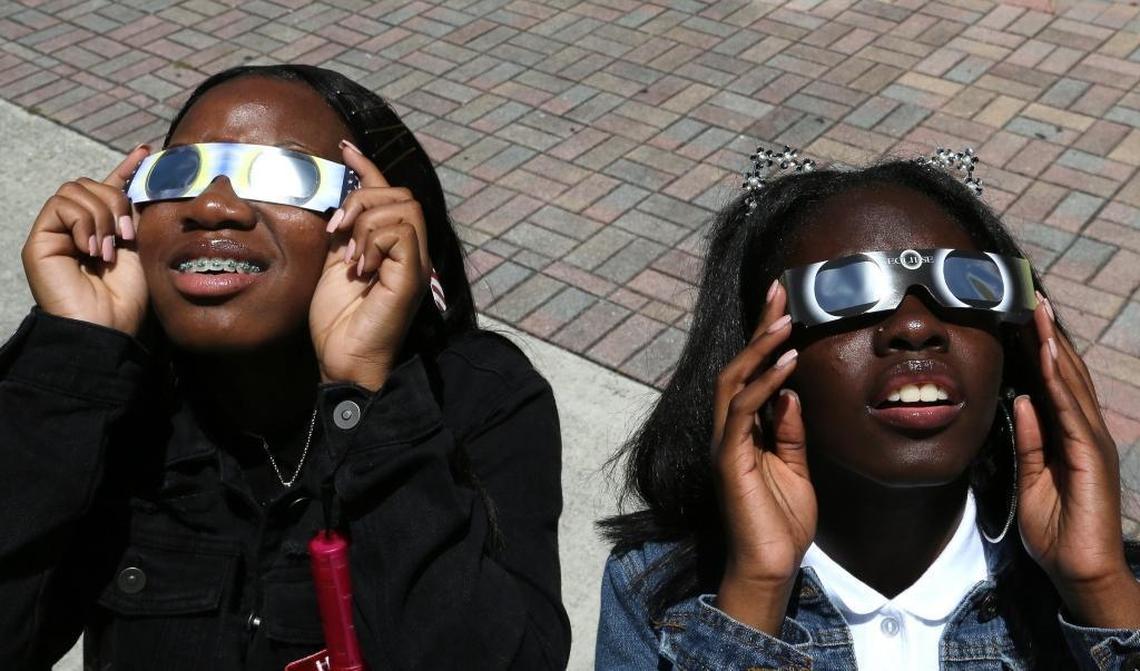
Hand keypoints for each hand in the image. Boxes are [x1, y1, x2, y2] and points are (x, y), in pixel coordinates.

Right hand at [21, 146, 150, 334]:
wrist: (109, 325)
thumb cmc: (127, 297)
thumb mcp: (141, 247)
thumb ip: (136, 215)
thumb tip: (145, 182)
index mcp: (102, 229)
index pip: (108, 188)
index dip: (125, 167)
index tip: (146, 150)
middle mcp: (76, 228)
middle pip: (90, 183)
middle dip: (115, 202)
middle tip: (126, 237)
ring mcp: (56, 232)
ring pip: (76, 189)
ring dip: (101, 216)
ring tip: (108, 250)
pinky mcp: (40, 239)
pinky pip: (61, 204)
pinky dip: (83, 222)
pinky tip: (90, 249)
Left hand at [310, 140, 430, 391]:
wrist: (343, 360)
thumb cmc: (338, 322)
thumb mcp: (333, 266)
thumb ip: (343, 236)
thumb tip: (340, 203)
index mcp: (393, 248)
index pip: (388, 194)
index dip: (368, 167)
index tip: (344, 148)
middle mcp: (411, 253)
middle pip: (401, 194)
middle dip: (363, 199)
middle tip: (336, 231)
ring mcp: (415, 264)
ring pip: (402, 208)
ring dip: (366, 223)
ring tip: (350, 258)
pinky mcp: (412, 276)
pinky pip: (400, 231)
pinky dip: (374, 241)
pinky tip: (361, 268)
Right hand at [712, 282, 815, 633]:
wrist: (771, 566)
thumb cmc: (781, 522)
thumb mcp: (795, 466)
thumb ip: (790, 429)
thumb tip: (791, 391)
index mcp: (743, 430)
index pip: (751, 373)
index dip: (765, 337)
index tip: (783, 303)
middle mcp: (728, 430)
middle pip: (737, 366)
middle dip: (758, 327)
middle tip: (779, 291)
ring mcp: (725, 443)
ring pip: (733, 381)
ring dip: (760, 348)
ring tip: (784, 320)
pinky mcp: (728, 459)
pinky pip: (743, 412)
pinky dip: (765, 384)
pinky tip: (786, 364)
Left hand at [1014, 294, 1139, 627]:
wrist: (1079, 570)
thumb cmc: (1057, 529)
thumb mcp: (1032, 478)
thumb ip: (1029, 441)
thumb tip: (1019, 401)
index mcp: (1069, 436)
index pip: (1053, 384)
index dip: (1038, 351)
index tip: (1022, 319)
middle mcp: (1085, 432)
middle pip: (1065, 374)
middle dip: (1048, 336)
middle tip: (1033, 299)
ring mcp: (1092, 442)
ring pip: (1071, 384)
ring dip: (1054, 348)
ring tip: (1039, 314)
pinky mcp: (1092, 456)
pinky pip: (1072, 412)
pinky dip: (1058, 383)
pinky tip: (1046, 360)